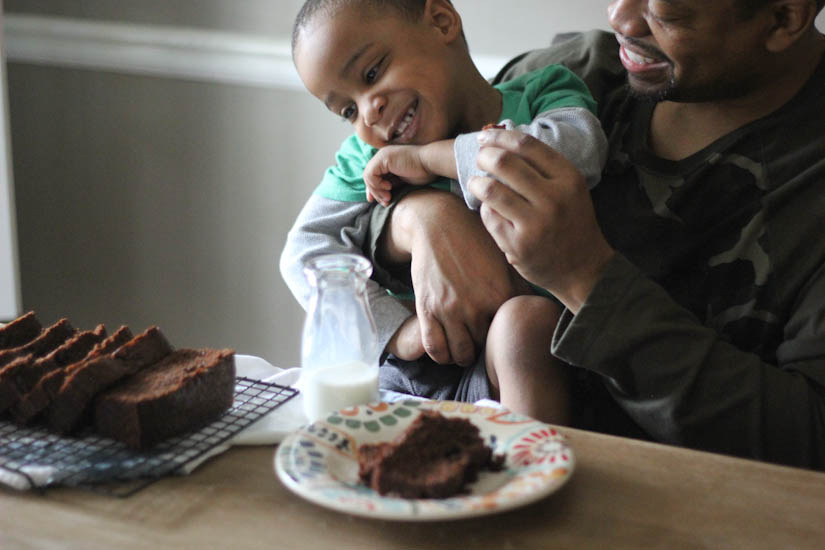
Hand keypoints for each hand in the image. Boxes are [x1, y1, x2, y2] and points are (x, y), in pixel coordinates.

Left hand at [363, 145, 435, 205]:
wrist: (431, 163)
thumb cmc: (423, 173)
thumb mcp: (402, 181)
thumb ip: (391, 184)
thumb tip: (381, 196)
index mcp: (387, 161)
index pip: (374, 176)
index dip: (374, 189)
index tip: (380, 201)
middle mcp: (383, 156)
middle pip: (369, 177)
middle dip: (375, 192)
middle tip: (385, 202)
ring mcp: (382, 156)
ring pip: (368, 177)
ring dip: (376, 191)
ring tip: (388, 197)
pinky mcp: (383, 158)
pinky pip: (370, 174)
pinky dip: (377, 184)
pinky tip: (389, 187)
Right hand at [383, 190, 519, 364]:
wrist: (439, 224)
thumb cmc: (475, 241)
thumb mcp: (503, 261)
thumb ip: (519, 289)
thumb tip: (535, 311)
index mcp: (500, 295)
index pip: (508, 335)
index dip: (507, 340)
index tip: (504, 339)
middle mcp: (476, 306)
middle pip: (484, 348)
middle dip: (484, 350)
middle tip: (482, 346)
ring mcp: (450, 309)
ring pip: (459, 354)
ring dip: (463, 356)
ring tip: (465, 349)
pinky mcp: (427, 309)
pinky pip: (434, 347)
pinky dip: (441, 355)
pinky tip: (446, 350)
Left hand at [469, 129, 614, 312]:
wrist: (583, 268)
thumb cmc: (570, 221)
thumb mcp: (569, 188)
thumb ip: (542, 166)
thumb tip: (500, 138)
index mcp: (568, 178)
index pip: (527, 145)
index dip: (500, 136)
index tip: (486, 136)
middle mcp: (554, 199)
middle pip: (504, 163)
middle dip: (484, 156)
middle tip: (480, 158)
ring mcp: (535, 223)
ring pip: (491, 190)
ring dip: (477, 182)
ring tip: (476, 182)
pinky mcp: (518, 245)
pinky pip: (490, 216)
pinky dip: (485, 209)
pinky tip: (490, 208)